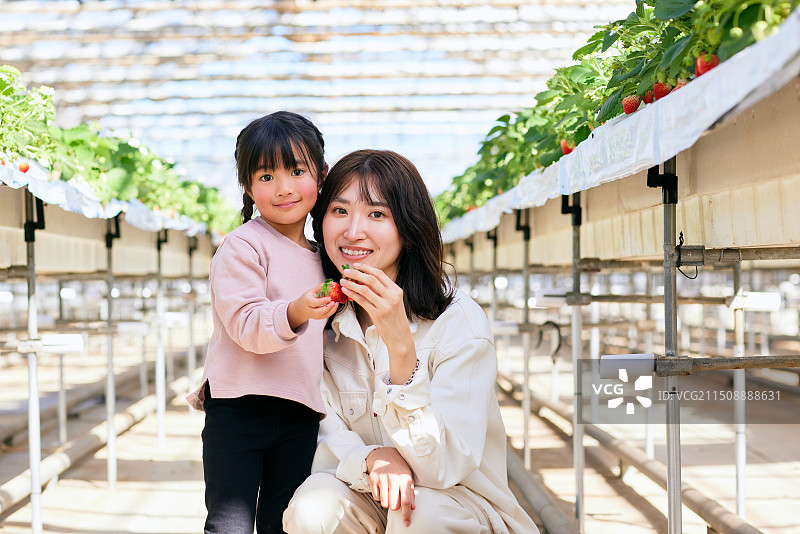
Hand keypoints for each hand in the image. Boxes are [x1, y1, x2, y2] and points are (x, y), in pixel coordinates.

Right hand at [287, 284, 338, 329]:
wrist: (302, 309)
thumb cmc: (307, 299)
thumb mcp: (311, 291)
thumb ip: (320, 288)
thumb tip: (328, 283)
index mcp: (307, 302)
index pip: (315, 303)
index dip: (323, 301)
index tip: (329, 298)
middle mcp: (311, 310)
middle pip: (320, 312)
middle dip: (328, 307)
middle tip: (334, 302)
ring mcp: (315, 316)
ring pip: (324, 315)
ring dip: (332, 310)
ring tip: (336, 303)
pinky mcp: (319, 318)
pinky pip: (326, 316)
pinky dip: (332, 311)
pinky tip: (335, 306)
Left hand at [339, 263, 416, 383]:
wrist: (400, 336)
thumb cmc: (395, 319)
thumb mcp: (394, 301)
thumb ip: (384, 291)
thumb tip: (366, 280)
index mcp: (396, 290)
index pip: (380, 274)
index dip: (366, 268)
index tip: (356, 265)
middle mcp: (391, 296)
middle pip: (371, 279)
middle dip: (356, 273)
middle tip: (345, 271)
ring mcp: (385, 305)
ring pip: (364, 289)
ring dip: (351, 284)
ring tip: (342, 281)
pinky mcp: (377, 314)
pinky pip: (362, 301)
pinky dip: (352, 294)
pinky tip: (346, 291)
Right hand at [366, 447, 415, 526]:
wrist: (386, 455)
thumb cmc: (400, 469)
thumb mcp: (409, 478)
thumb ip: (411, 493)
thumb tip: (413, 508)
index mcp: (404, 479)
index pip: (406, 501)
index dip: (406, 514)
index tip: (406, 523)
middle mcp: (393, 479)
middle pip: (393, 505)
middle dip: (395, 506)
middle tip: (396, 498)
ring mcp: (382, 478)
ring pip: (384, 503)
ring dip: (387, 502)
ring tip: (389, 494)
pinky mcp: (373, 478)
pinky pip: (376, 497)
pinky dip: (380, 496)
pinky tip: (383, 488)